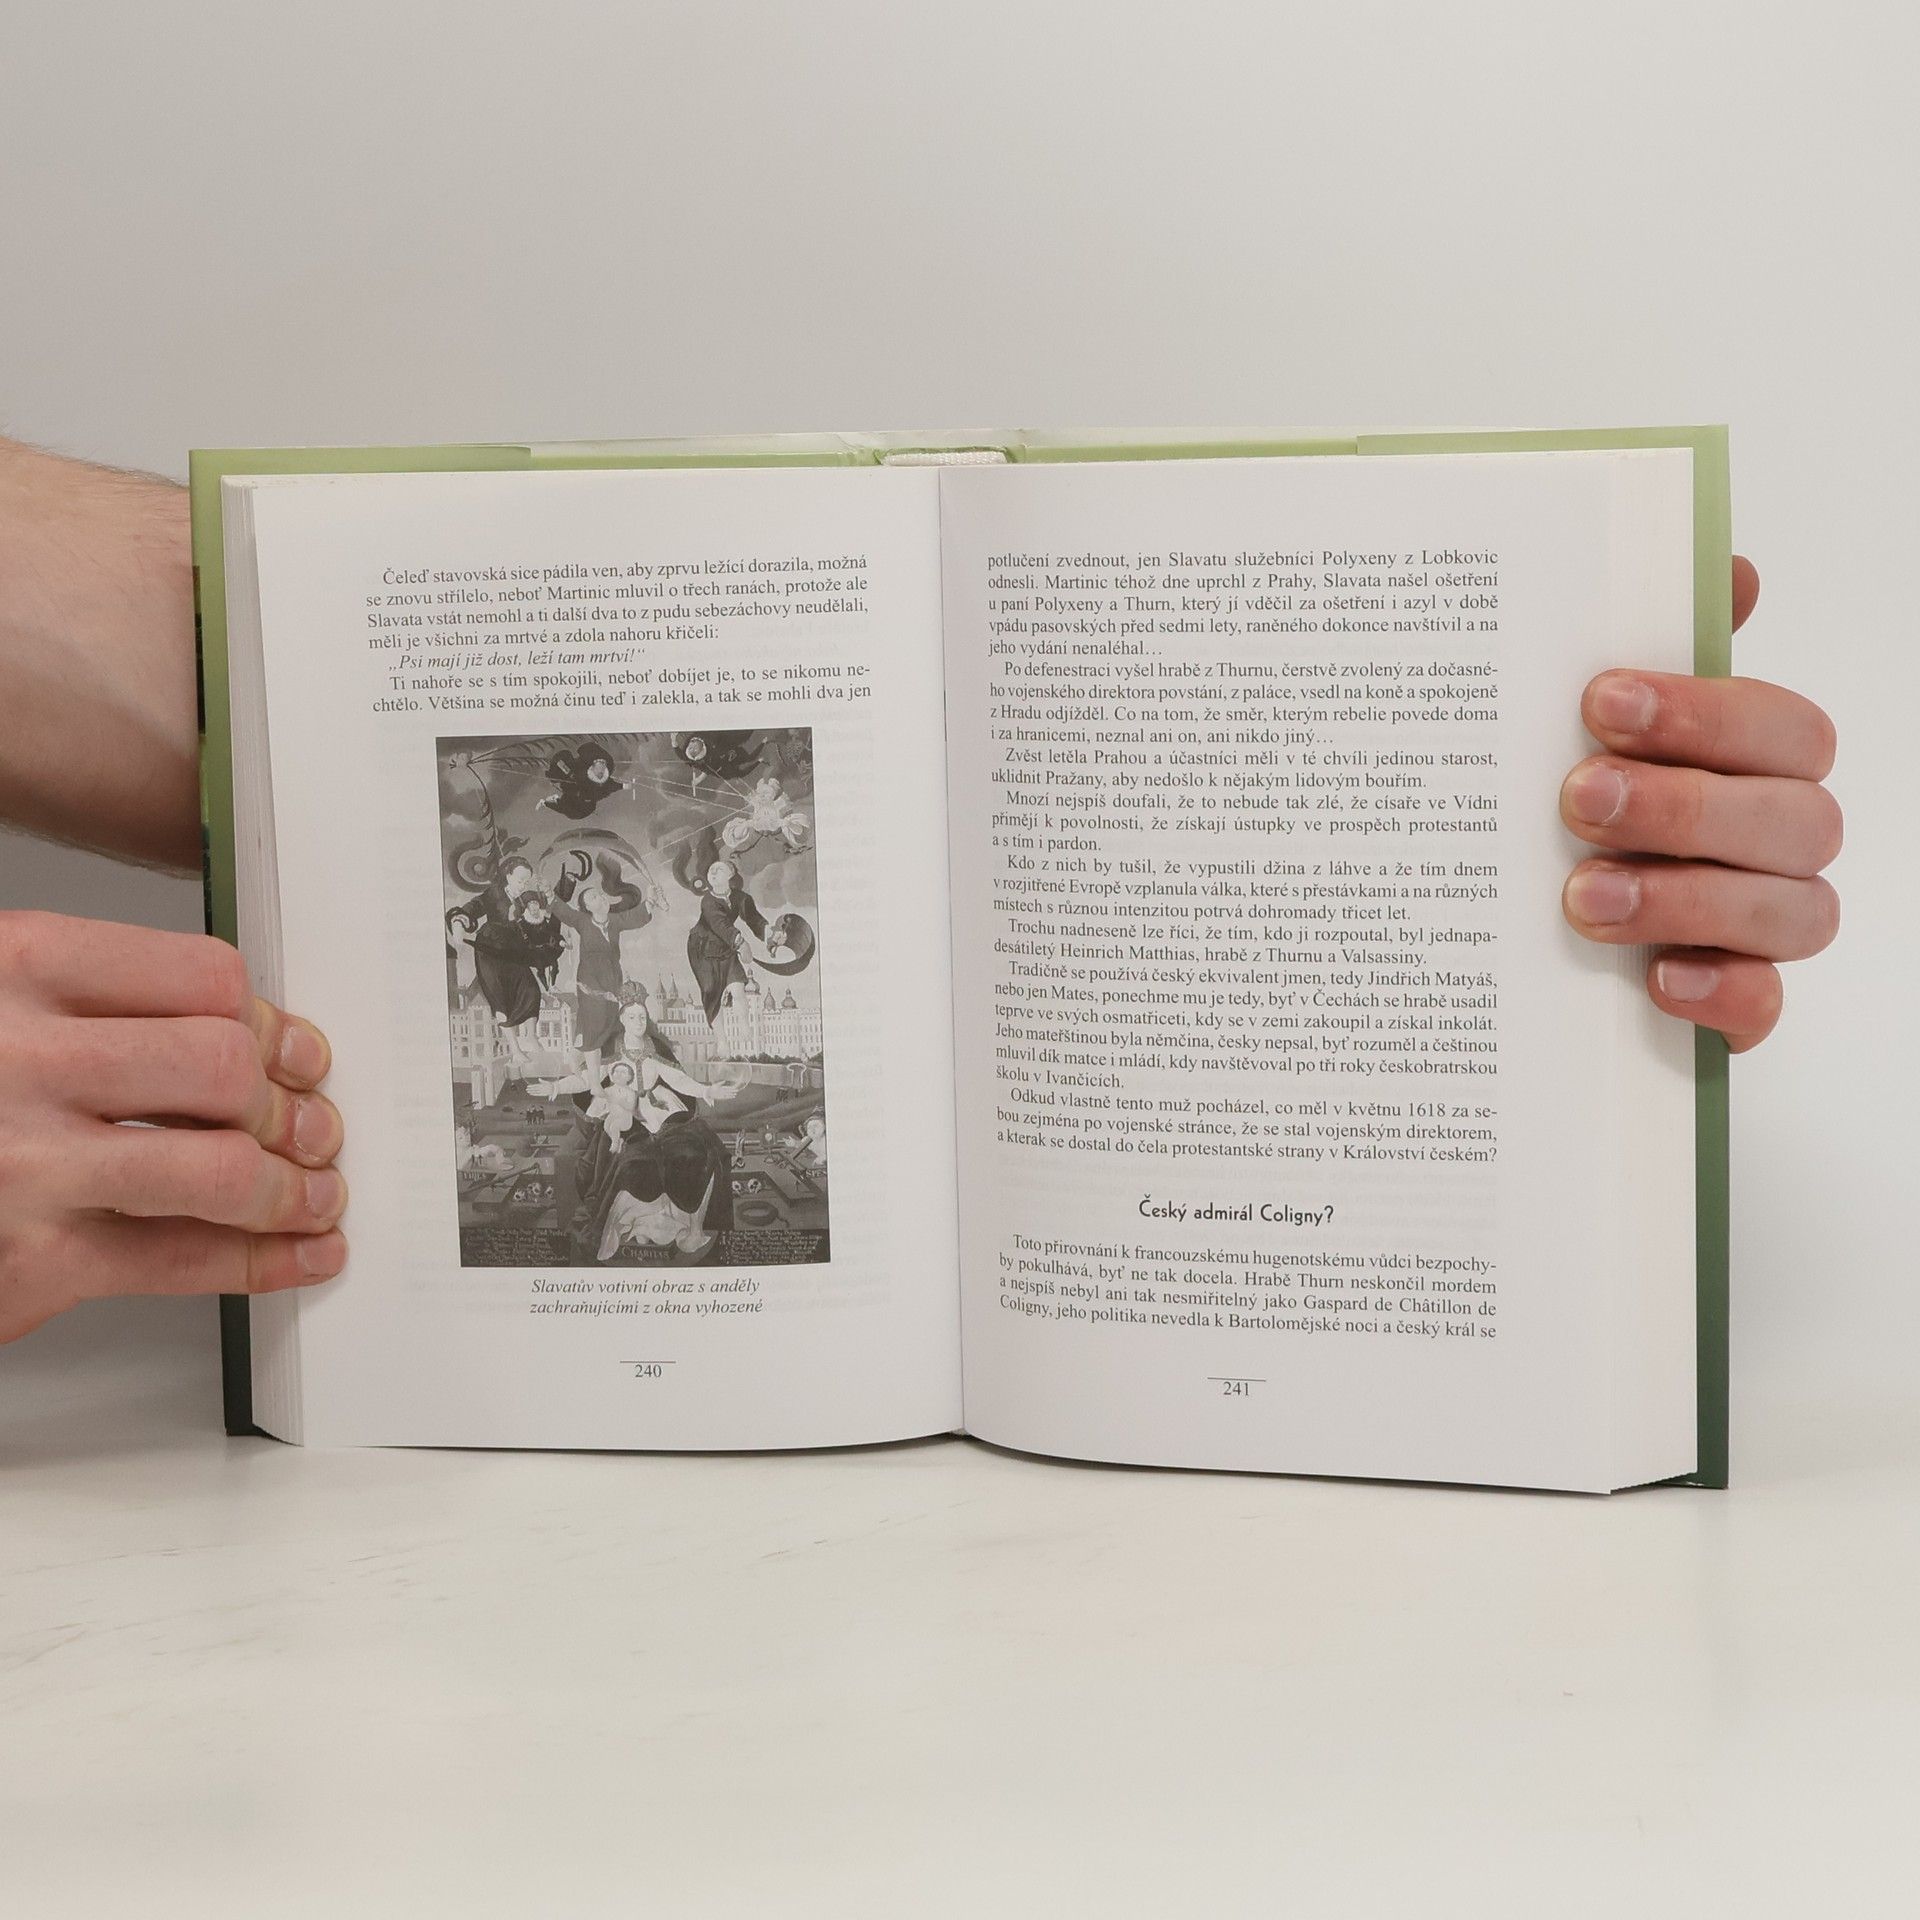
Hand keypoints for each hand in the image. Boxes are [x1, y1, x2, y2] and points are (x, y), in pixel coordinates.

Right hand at [0, 913, 346, 1343]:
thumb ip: (87, 1005)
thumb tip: (239, 1036)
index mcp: (16, 967)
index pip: (202, 977)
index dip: (269, 1020)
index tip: (296, 1050)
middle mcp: (19, 1058)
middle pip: (223, 1068)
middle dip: (288, 1106)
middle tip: (315, 1127)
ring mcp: (23, 1166)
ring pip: (220, 1169)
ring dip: (290, 1187)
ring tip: (314, 1192)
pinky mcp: (28, 1263)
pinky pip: (181, 1260)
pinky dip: (261, 1262)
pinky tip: (297, 1255)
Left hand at [1561, 558, 1839, 1050]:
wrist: (1511, 929)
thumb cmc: (1565, 800)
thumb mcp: (1578, 722)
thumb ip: (1645, 641)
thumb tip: (1725, 567)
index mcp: (1752, 762)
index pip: (1784, 727)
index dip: (1705, 710)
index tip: (1599, 700)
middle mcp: (1773, 840)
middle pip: (1794, 817)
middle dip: (1685, 803)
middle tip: (1578, 797)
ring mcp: (1760, 928)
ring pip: (1792, 911)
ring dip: (1687, 896)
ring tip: (1583, 895)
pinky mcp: (1733, 1006)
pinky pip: (1766, 1007)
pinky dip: (1721, 991)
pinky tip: (1655, 977)